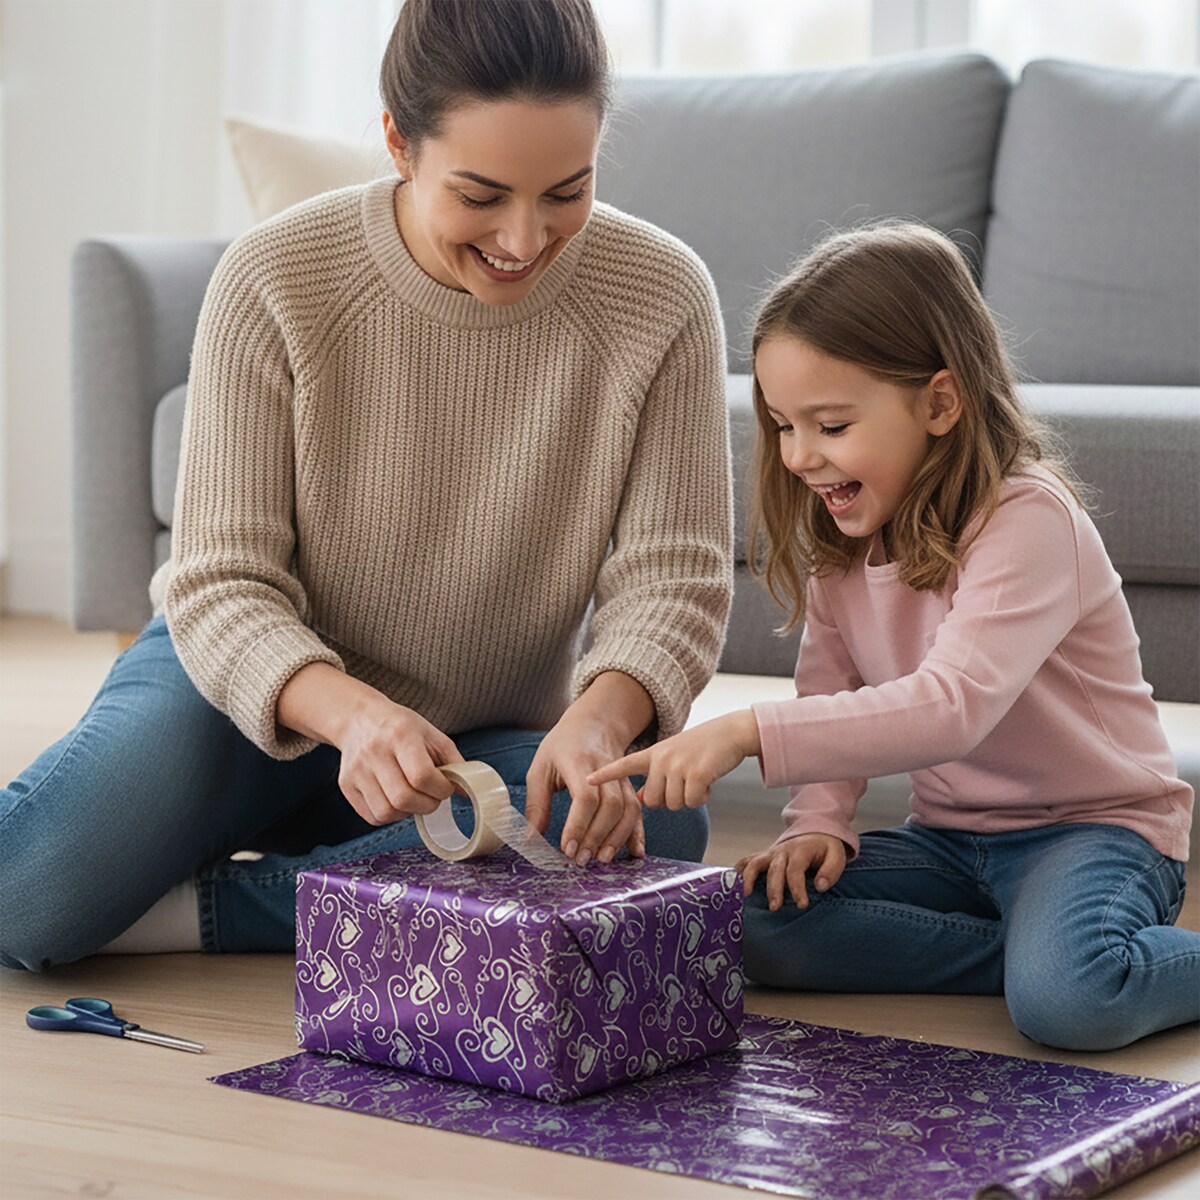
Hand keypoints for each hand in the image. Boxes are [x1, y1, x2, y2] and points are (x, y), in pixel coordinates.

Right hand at [335, 696, 463, 824]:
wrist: (360, 720)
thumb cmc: (400, 727)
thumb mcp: (431, 734)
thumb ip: (453, 761)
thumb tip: (466, 791)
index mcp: (400, 735)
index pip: (422, 776)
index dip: (440, 789)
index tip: (445, 787)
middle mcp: (374, 753)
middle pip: (403, 798)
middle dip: (426, 805)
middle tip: (432, 796)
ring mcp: (357, 771)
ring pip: (386, 812)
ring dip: (408, 812)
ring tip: (414, 797)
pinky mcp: (346, 786)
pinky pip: (372, 817)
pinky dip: (390, 815)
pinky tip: (396, 800)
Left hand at [525, 708, 644, 866]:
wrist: (593, 724)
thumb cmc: (562, 746)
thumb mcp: (540, 768)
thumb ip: (536, 804)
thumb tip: (530, 839)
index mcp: (579, 763)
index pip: (585, 797)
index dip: (578, 825)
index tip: (567, 848)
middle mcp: (605, 770)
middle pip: (611, 805)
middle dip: (597, 836)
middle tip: (581, 860)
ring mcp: (621, 778)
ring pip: (628, 809)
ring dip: (617, 838)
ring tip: (602, 859)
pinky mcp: (629, 787)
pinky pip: (638, 811)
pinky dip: (638, 833)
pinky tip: (635, 853)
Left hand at [586, 709, 760, 809]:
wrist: (732, 732)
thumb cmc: (704, 747)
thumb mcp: (674, 757)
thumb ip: (655, 776)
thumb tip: (640, 799)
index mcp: (653, 753)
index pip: (625, 764)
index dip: (606, 774)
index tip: (587, 780)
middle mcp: (661, 758)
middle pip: (652, 801)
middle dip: (669, 800)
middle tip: (685, 783)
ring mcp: (677, 765)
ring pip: (672, 804)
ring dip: (688, 798)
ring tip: (697, 778)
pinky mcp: (695, 774)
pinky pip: (691, 803)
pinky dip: (702, 798)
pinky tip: (708, 781)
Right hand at [735, 834, 846, 910]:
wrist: (816, 832)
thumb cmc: (826, 849)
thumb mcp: (837, 856)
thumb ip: (831, 871)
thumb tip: (820, 886)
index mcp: (801, 850)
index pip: (796, 869)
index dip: (797, 887)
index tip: (801, 905)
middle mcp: (783, 851)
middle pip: (775, 869)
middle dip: (773, 889)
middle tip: (774, 908)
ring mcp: (771, 853)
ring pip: (755, 863)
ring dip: (749, 878)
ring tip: (745, 895)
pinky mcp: (765, 857)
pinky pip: (747, 861)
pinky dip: (738, 870)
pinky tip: (732, 884)